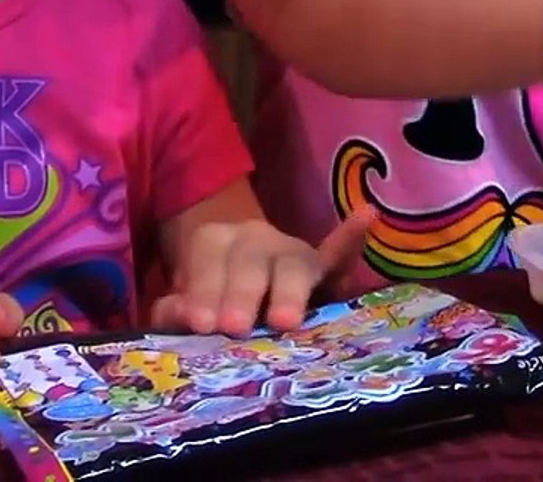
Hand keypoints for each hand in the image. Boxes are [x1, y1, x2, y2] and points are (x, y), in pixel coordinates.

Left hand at [150, 208, 374, 336]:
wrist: (235, 280)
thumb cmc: (207, 300)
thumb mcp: (185, 302)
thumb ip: (175, 309)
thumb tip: (177, 313)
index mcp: (215, 242)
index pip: (208, 259)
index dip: (204, 290)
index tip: (202, 323)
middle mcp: (254, 239)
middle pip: (251, 261)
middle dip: (243, 294)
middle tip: (235, 327)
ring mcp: (290, 253)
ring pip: (294, 265)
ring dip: (289, 292)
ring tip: (284, 321)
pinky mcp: (320, 269)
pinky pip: (338, 253)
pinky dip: (350, 238)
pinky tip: (367, 215)